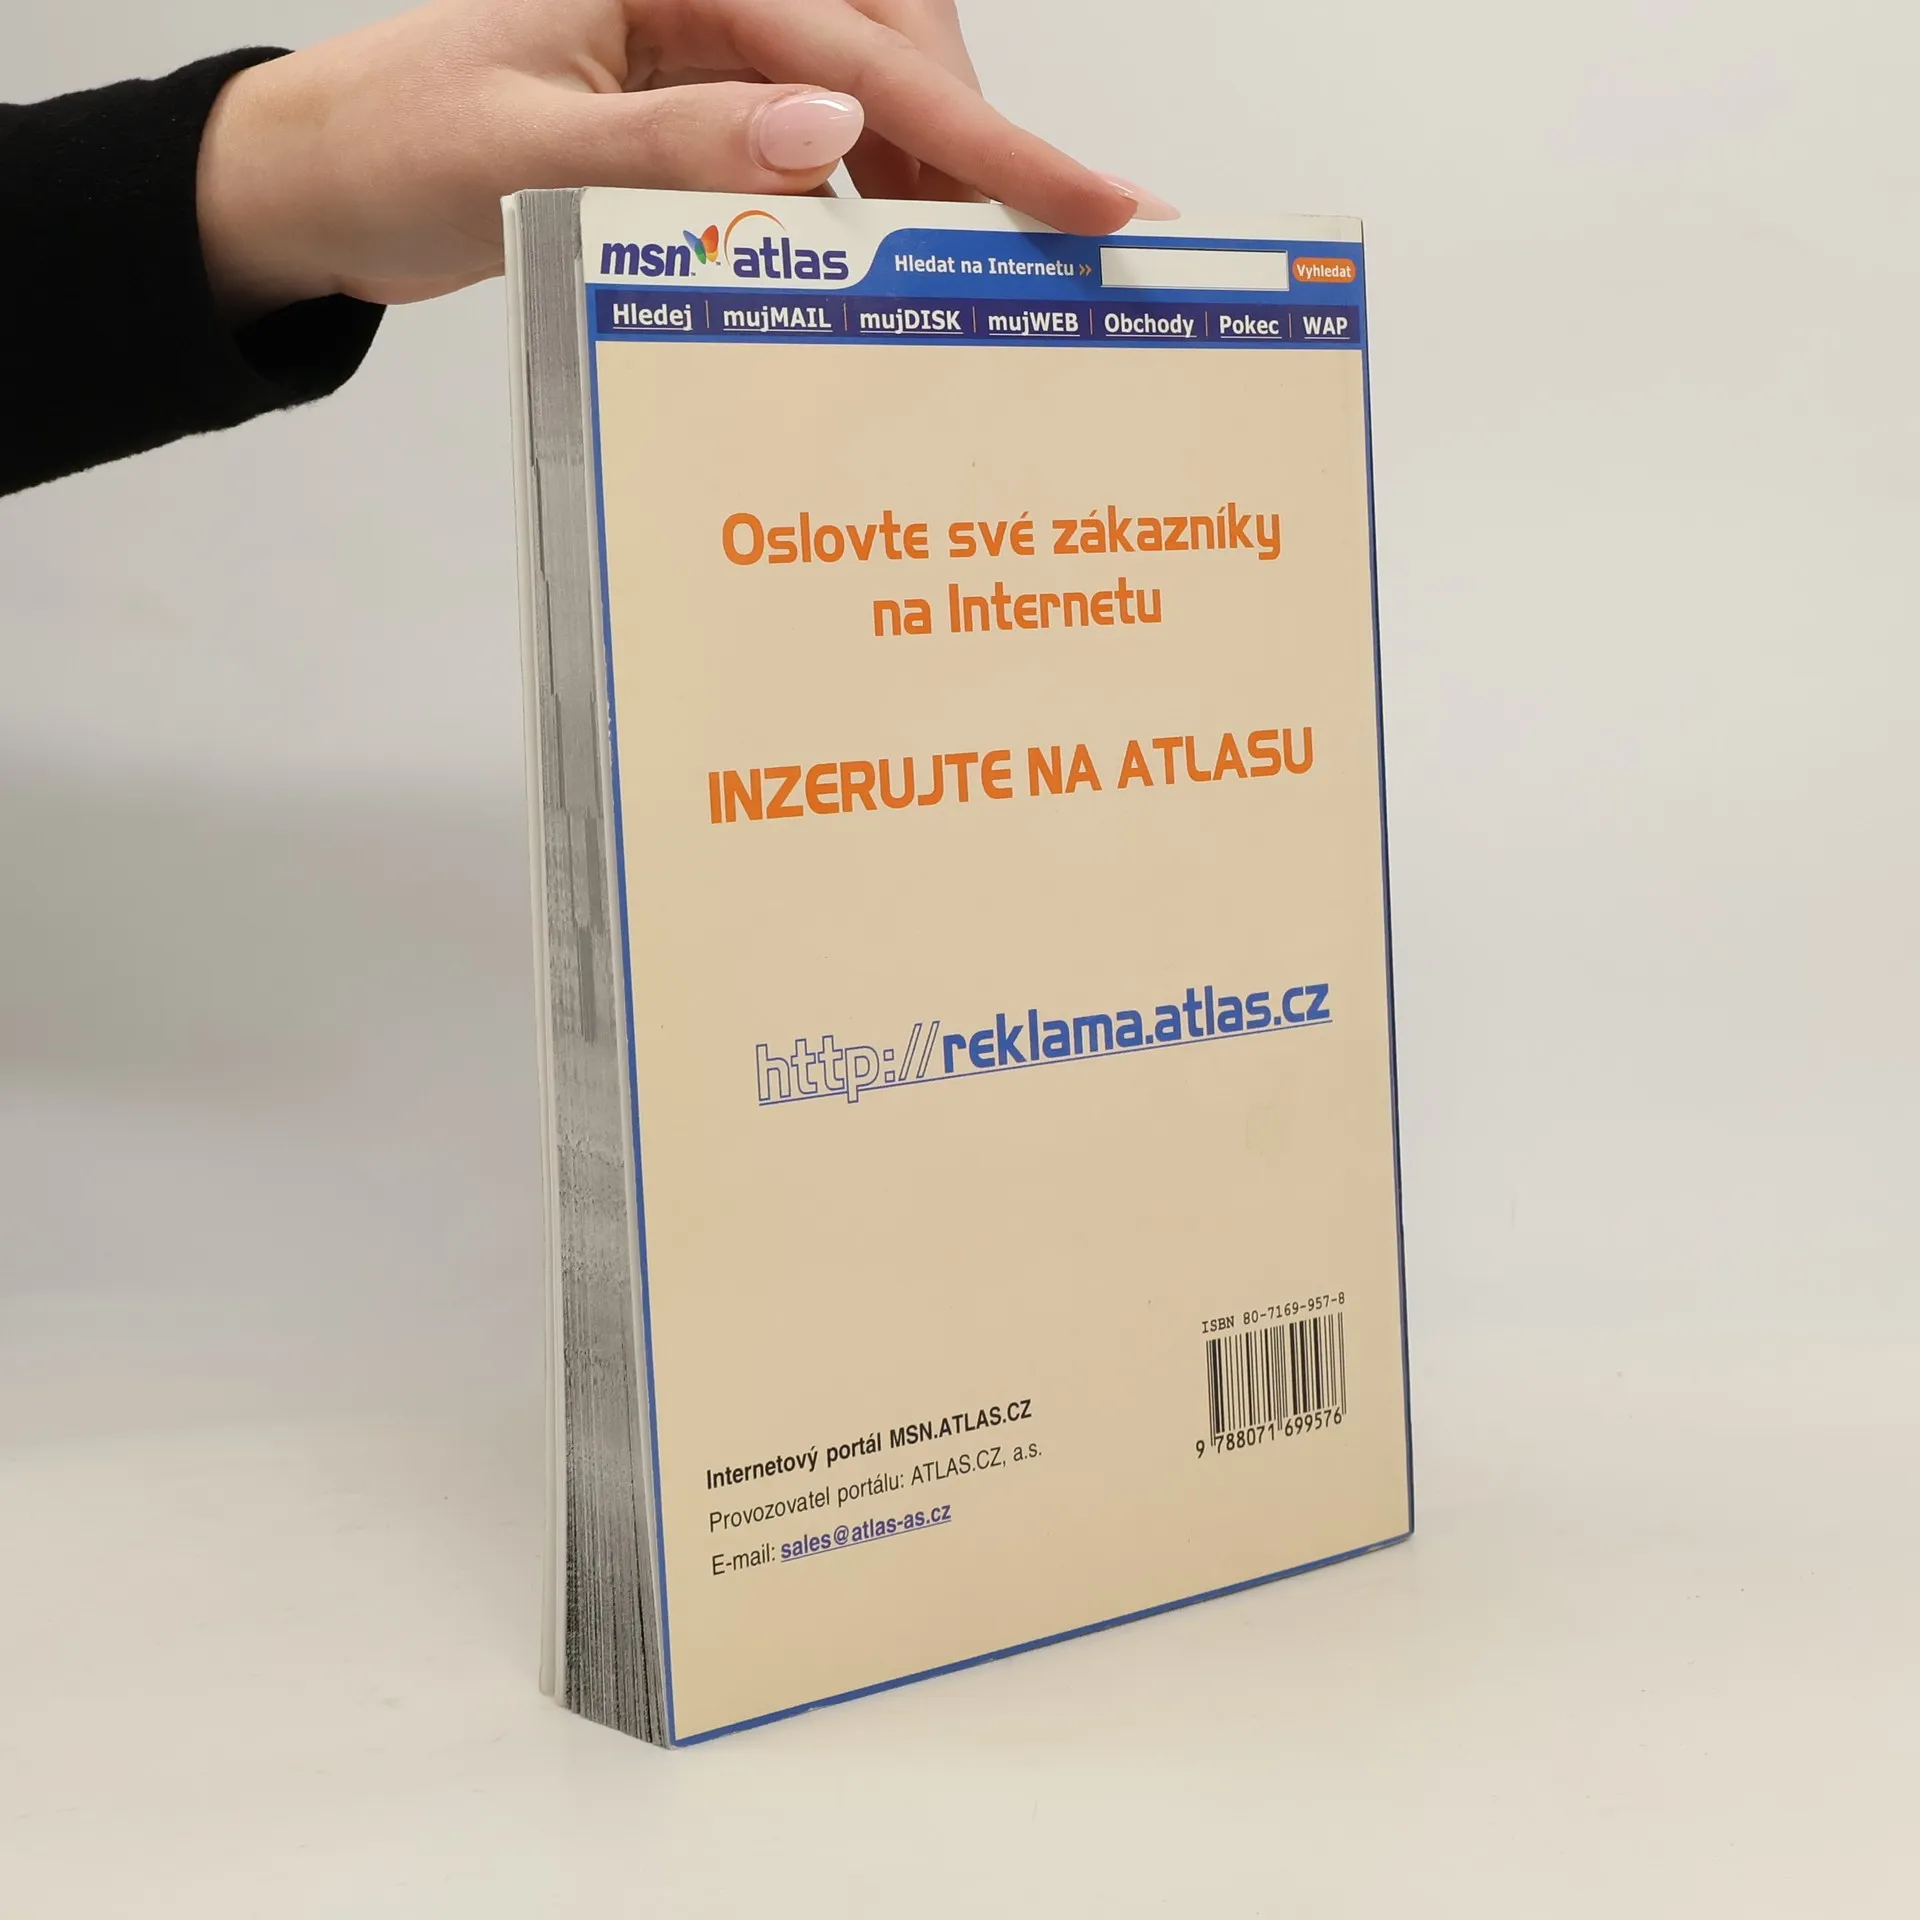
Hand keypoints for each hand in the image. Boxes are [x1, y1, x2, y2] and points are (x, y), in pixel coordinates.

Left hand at [196, 0, 1174, 317]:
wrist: (319, 181)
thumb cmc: (393, 147)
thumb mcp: (525, 151)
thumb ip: (678, 140)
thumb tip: (831, 128)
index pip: (868, 54)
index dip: (994, 137)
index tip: (1101, 200)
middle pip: (897, 56)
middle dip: (975, 157)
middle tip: (1046, 257)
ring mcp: (707, 49)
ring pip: (870, 101)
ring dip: (927, 189)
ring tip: (970, 277)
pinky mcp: (697, 104)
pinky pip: (817, 145)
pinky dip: (863, 206)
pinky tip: (880, 266)